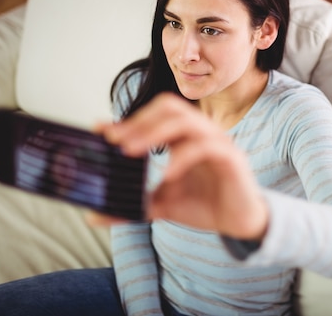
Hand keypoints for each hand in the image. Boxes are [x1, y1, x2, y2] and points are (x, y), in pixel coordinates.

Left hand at [97, 93, 268, 240]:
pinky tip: (167, 174)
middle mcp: (201, 132)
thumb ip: (133, 204)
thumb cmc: (204, 206)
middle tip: (116, 141)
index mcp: (184, 137)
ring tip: (132, 151)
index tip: (100, 130)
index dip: (128, 119)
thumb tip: (93, 216)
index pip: (155, 115)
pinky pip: (206, 146)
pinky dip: (183, 157)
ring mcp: (218, 141)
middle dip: (141, 121)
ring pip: (187, 120)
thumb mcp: (162, 205)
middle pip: (171, 107)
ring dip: (156, 132)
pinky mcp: (231, 157)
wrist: (239, 224)